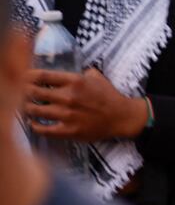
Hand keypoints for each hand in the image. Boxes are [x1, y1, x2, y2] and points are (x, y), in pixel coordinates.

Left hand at [26, 68, 145, 140]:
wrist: (121, 116)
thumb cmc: (109, 96)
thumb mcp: (97, 77)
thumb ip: (81, 73)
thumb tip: (68, 74)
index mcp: (76, 81)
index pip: (44, 76)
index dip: (29, 76)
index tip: (24, 77)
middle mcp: (69, 97)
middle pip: (35, 92)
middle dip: (25, 91)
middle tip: (23, 92)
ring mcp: (67, 114)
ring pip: (35, 110)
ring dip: (28, 108)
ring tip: (27, 106)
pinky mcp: (68, 130)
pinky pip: (44, 129)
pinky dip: (35, 126)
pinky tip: (33, 123)